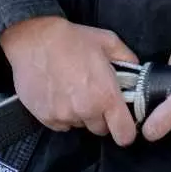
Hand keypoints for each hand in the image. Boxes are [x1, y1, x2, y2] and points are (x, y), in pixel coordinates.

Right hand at [0, 16, 137, 144]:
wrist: (34, 40)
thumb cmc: (72, 39)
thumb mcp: (109, 42)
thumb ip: (128, 60)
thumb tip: (136, 72)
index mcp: (105, 95)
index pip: (124, 133)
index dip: (127, 132)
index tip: (126, 127)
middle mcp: (85, 110)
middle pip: (101, 129)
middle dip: (102, 117)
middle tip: (96, 96)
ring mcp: (64, 116)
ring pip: (80, 125)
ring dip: (82, 114)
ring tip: (75, 91)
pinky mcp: (45, 118)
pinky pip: (61, 124)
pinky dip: (63, 115)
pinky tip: (61, 95)